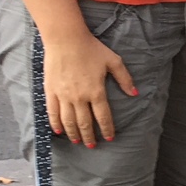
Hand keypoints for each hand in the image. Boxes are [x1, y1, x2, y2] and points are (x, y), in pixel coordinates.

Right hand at [41, 30, 136, 145]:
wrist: (65, 39)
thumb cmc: (91, 49)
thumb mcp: (113, 61)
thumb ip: (124, 79)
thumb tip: (134, 93)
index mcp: (96, 91)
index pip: (103, 117)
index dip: (107, 129)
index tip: (109, 138)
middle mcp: (79, 97)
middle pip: (85, 123)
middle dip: (89, 137)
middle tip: (92, 146)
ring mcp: (63, 95)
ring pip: (68, 121)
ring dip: (74, 134)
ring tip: (77, 141)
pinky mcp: (51, 91)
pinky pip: (53, 112)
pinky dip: (55, 123)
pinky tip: (59, 131)